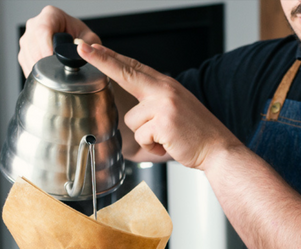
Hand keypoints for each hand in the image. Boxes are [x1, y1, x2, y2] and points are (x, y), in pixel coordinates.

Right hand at [18, 6, 100, 77]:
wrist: (74, 45)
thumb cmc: (80, 39)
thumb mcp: (90, 39)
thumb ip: (89, 42)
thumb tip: (80, 47)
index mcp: (51, 15)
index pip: (42, 29)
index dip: (46, 47)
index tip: (53, 61)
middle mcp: (36, 24)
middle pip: (32, 43)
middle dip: (42, 61)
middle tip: (55, 73)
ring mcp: (28, 37)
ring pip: (26, 53)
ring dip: (38, 68)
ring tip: (52, 76)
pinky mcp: (25, 50)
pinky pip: (24, 62)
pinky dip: (34, 72)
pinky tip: (45, 78)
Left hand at [77, 42, 242, 169]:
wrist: (217, 148)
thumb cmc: (197, 134)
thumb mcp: (176, 109)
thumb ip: (155, 102)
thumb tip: (135, 108)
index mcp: (166, 86)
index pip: (133, 67)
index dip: (110, 57)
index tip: (90, 47)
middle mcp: (164, 91)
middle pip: (126, 73)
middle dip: (102, 60)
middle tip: (83, 48)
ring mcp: (164, 105)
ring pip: (133, 121)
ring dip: (145, 135)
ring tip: (165, 138)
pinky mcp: (164, 122)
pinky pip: (142, 136)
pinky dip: (152, 146)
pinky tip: (167, 145)